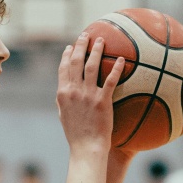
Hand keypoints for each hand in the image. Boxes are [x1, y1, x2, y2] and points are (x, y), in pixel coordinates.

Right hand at [56, 33, 123, 154]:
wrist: (86, 147)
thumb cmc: (75, 134)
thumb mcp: (63, 115)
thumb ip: (62, 101)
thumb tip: (61, 91)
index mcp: (63, 93)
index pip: (63, 69)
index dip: (66, 55)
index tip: (70, 46)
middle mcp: (74, 91)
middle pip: (76, 62)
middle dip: (80, 46)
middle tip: (85, 35)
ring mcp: (88, 95)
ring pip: (92, 66)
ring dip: (96, 51)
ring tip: (101, 40)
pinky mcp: (102, 101)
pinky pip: (110, 80)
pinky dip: (116, 68)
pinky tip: (121, 59)